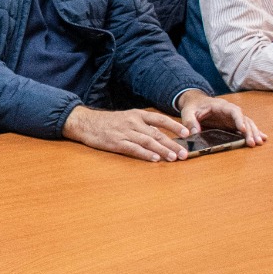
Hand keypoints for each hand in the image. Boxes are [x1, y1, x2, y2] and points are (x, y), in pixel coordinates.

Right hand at [62, 105, 189, 161]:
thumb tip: (160, 134)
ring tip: (173, 158)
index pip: (160, 120)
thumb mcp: (127, 118)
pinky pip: (134, 148)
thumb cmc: (107, 122)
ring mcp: (125, 132)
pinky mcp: (116, 142)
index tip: (187, 133)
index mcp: (137, 115)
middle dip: (173, 144)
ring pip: (148, 141)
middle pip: (157, 134)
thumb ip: (142, 125)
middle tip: (184, 153)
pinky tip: (154, 159)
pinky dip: (145, 154)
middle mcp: (133, 122)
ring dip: (162, 150)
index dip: (174, 126)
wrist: (85, 123)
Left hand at [175, 90, 266, 145]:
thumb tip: (193, 133)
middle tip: (253, 142)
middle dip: (249, 130)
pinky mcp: (233, 124)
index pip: (234, 111)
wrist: (196, 102)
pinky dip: (253, 133)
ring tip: (258, 143)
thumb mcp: (187, 112)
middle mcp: (230, 111)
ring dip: (253, 133)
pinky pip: (245, 128)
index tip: (242, 129)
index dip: (239, 119)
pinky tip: (261, 139)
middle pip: (243, 119)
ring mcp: (233, 118)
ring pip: (247, 124)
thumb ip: (190, 121)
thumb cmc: (193, 107)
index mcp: (221, 106)